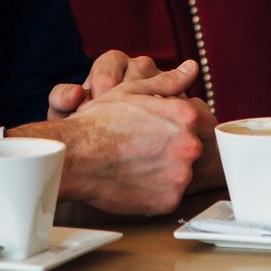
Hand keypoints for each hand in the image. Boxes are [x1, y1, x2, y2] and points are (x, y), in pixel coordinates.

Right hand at [18, 59, 211, 214]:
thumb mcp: (134, 90)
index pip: (195, 122)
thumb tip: (191, 68)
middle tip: (141, 149)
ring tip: (135, 164)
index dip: (172, 125)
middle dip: (170, 148)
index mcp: (186, 115)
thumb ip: (168, 80)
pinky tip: (133, 180)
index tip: (153, 130)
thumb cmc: (100, 120)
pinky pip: (168, 196)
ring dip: (163, 171)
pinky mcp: (169, 201)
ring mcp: (180, 175)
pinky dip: (154, 192)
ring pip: (180, 173)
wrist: (75, 155)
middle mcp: (190, 144)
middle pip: (189, 148)